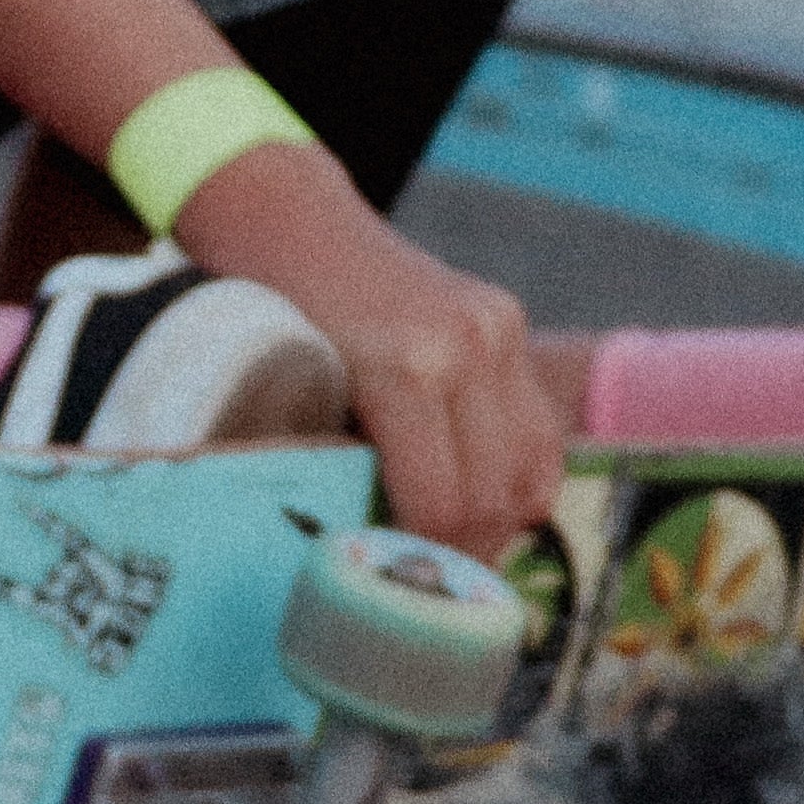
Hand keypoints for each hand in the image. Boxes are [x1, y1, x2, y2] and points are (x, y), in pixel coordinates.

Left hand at [174, 148, 557, 549]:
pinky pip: (536, 425)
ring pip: (533, 467)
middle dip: (464, 552)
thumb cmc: (267, 314)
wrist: (289, 220)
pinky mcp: (508, 320)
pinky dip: (517, 477)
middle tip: (424, 581)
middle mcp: (469, 345)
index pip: (444, 503)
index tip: (393, 583)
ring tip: (455, 550)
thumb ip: (337, 469)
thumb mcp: (287, 396)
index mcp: (408, 368)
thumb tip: (364, 559)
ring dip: (501, 523)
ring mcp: (497, 327)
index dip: (422, 557)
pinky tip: (481, 504)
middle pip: (496, 495)